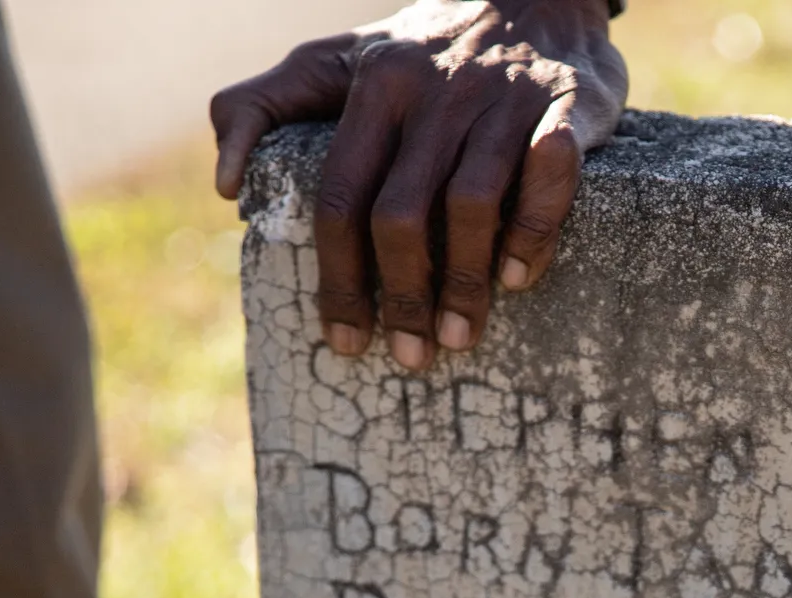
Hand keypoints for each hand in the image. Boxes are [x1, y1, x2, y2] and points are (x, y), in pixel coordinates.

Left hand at [212, 0, 627, 369]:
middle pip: (402, 211)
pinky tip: (517, 276)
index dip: (339, 276)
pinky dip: (532, 231)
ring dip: (464, 282)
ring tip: (459, 335)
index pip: (342, 194)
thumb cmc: (426, 49)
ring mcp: (504, 97)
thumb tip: (224, 185)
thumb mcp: (337, 61)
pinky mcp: (567, 105)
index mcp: (376, 86)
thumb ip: (266, 105)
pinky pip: (549, 175)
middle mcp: (436, 90)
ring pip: (473, 203)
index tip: (344, 339)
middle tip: (410, 354)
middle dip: (402, 294)